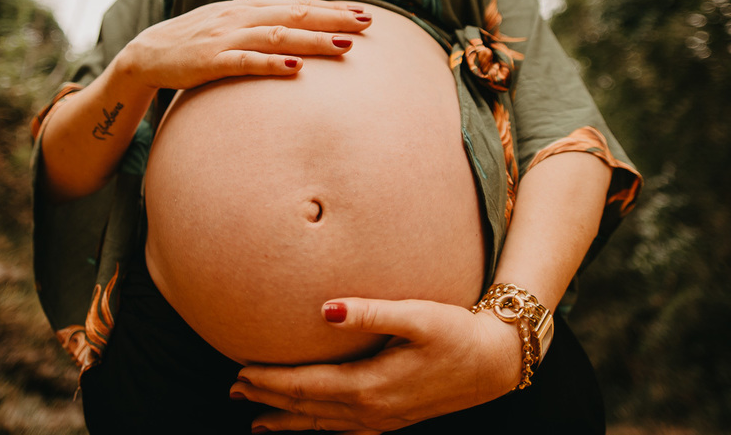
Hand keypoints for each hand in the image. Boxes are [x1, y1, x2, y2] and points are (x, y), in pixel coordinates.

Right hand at [120, 0, 371, 90]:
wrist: (148, 53)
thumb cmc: (195, 36)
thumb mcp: (231, 15)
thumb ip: (264, 4)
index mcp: (248, 7)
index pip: (298, 6)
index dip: (332, 9)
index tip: (366, 13)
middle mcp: (241, 18)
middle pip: (294, 16)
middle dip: (333, 19)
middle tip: (368, 24)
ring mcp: (227, 39)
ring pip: (276, 37)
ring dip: (311, 41)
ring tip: (344, 45)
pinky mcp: (212, 63)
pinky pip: (245, 62)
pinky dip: (271, 64)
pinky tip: (295, 68)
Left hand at [230, 297, 520, 432]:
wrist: (496, 361)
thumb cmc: (457, 331)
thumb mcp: (417, 315)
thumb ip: (369, 312)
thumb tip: (323, 309)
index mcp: (370, 385)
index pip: (306, 386)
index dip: (271, 381)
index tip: (240, 372)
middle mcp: (372, 409)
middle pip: (308, 408)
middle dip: (269, 401)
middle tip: (234, 392)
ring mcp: (383, 419)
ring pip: (324, 425)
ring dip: (288, 420)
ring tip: (257, 421)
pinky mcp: (394, 418)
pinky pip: (346, 431)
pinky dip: (320, 430)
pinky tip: (311, 428)